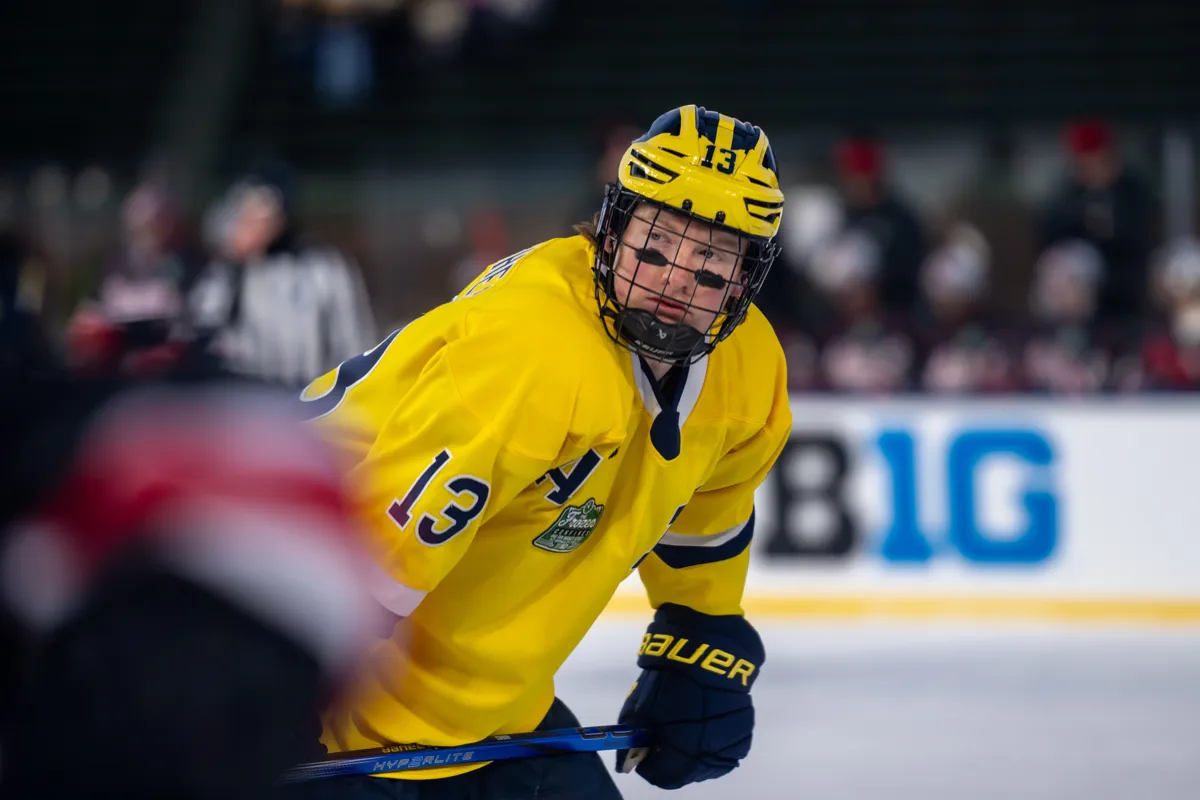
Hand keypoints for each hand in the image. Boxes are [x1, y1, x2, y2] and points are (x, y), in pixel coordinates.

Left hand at [614, 603, 763, 788]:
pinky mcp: (745, 732)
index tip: (645, 752)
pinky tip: (704, 725)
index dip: (650, 766)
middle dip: (672, 761)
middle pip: (686, 774)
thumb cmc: (669, 678)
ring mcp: (731, 743)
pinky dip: (713, 744)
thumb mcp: (641, 708)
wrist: (709, 649)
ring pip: (707, 764)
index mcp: (684, 748)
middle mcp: (711, 752)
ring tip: (685, 729)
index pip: (663, 776)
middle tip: (663, 739)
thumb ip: (634, 741)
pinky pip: (725, 751)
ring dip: (693, 754)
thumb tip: (627, 762)